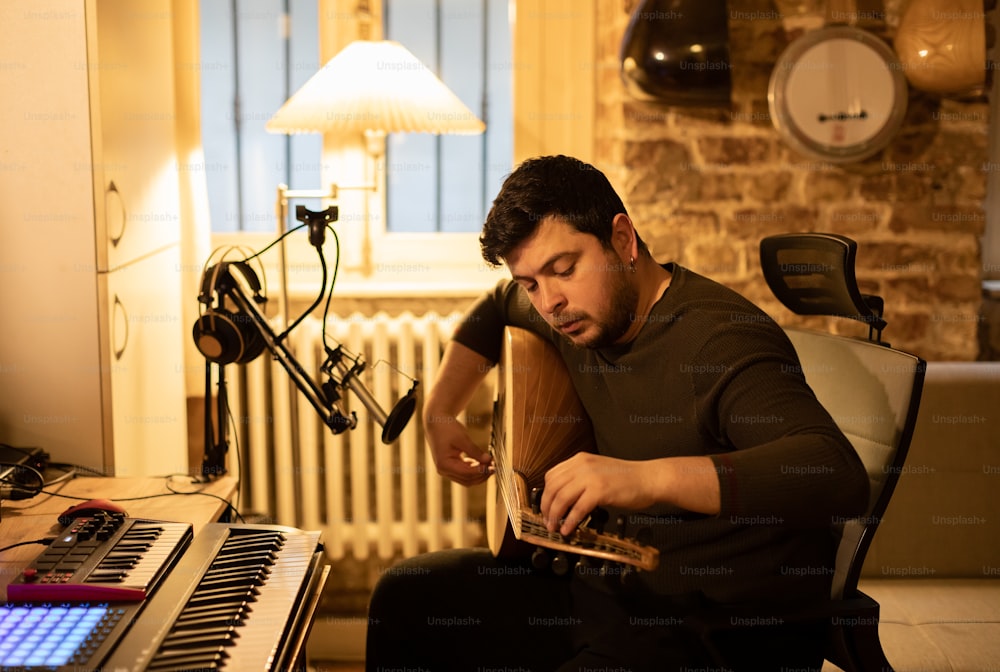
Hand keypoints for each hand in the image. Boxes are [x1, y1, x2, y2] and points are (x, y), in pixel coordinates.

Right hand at [425, 413, 492, 485]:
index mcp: (444, 464)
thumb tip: (489, 460)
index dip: (481, 471)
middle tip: (494, 466)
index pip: (466, 474)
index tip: (492, 466)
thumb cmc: (447, 428)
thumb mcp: (462, 438)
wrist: (436, 422)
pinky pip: (464, 473)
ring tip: (490, 464)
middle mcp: (443, 470)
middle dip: (481, 475)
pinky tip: (481, 462)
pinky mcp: (449, 466)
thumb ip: (475, 451)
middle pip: (467, 480)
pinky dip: (473, 470)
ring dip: (479, 474)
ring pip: (466, 479)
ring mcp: (446, 470)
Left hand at [540, 452, 654, 536]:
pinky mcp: (600, 491)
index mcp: (580, 460)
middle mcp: (582, 465)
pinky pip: (577, 509)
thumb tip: (563, 498)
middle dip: (546, 508)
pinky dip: (570, 521)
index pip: (551, 476)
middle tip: (547, 521)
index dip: (545, 494)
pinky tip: (569, 529)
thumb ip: (580, 479)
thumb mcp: (598, 470)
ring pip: (561, 498)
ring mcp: (591, 477)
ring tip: (554, 528)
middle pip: (552, 488)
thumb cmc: (627, 478)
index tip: (546, 508)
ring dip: (554, 516)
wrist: (649, 478)